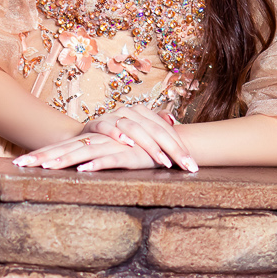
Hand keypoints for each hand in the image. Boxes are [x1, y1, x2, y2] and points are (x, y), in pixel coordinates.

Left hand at [13, 129, 159, 171]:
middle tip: (19, 164)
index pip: (63, 147)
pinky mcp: (131, 156)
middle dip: (42, 156)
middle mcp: (100, 141)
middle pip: (66, 149)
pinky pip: (111, 159)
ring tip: (45, 166)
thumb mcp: (117, 153)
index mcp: (94, 141)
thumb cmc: (144, 151)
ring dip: (64, 160)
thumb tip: (78, 165)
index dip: (42, 153)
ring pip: (84, 153)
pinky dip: (97, 164)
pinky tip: (82, 170)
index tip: (19, 162)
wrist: (174, 145)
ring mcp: (115, 147)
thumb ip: (100, 156)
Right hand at [82, 105, 197, 171]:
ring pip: (135, 128)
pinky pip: (107, 127)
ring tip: (163, 161)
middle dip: (172, 149)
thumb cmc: (117, 138)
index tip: (192, 165)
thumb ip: (156, 125)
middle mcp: (129, 112)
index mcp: (142, 113)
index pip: (166, 129)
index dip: (180, 146)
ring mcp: (113, 116)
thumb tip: (173, 119)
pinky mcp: (96, 124)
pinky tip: (128, 143)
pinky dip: (117, 134)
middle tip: (185, 166)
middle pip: (155, 129)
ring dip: (150, 145)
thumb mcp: (138, 132)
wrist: (84, 136)